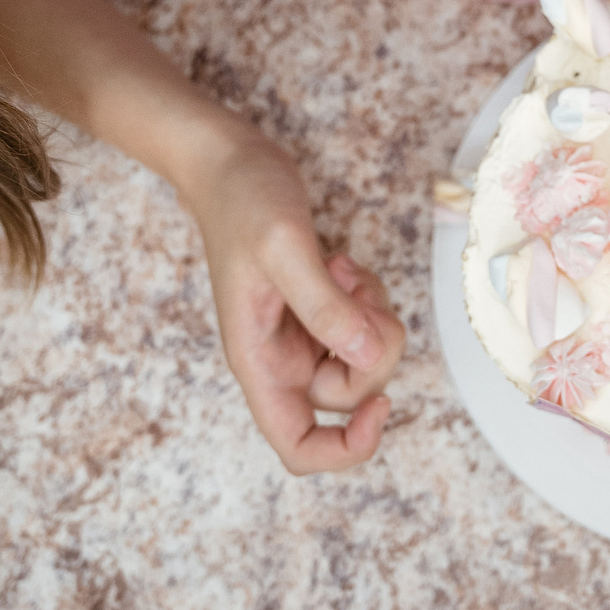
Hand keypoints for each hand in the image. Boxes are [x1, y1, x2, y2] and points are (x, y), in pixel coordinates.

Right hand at [181, 136, 407, 473]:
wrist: (228, 162)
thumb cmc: (243, 201)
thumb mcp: (285, 248)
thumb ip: (324, 306)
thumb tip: (366, 355)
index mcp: (260, 363)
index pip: (300, 447)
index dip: (347, 447)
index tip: (380, 403)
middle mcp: (281, 358)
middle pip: (349, 397)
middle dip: (373, 349)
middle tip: (357, 294)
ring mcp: (301, 334)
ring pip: (362, 358)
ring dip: (372, 317)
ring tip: (343, 270)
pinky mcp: (318, 306)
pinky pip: (363, 324)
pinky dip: (368, 298)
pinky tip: (342, 264)